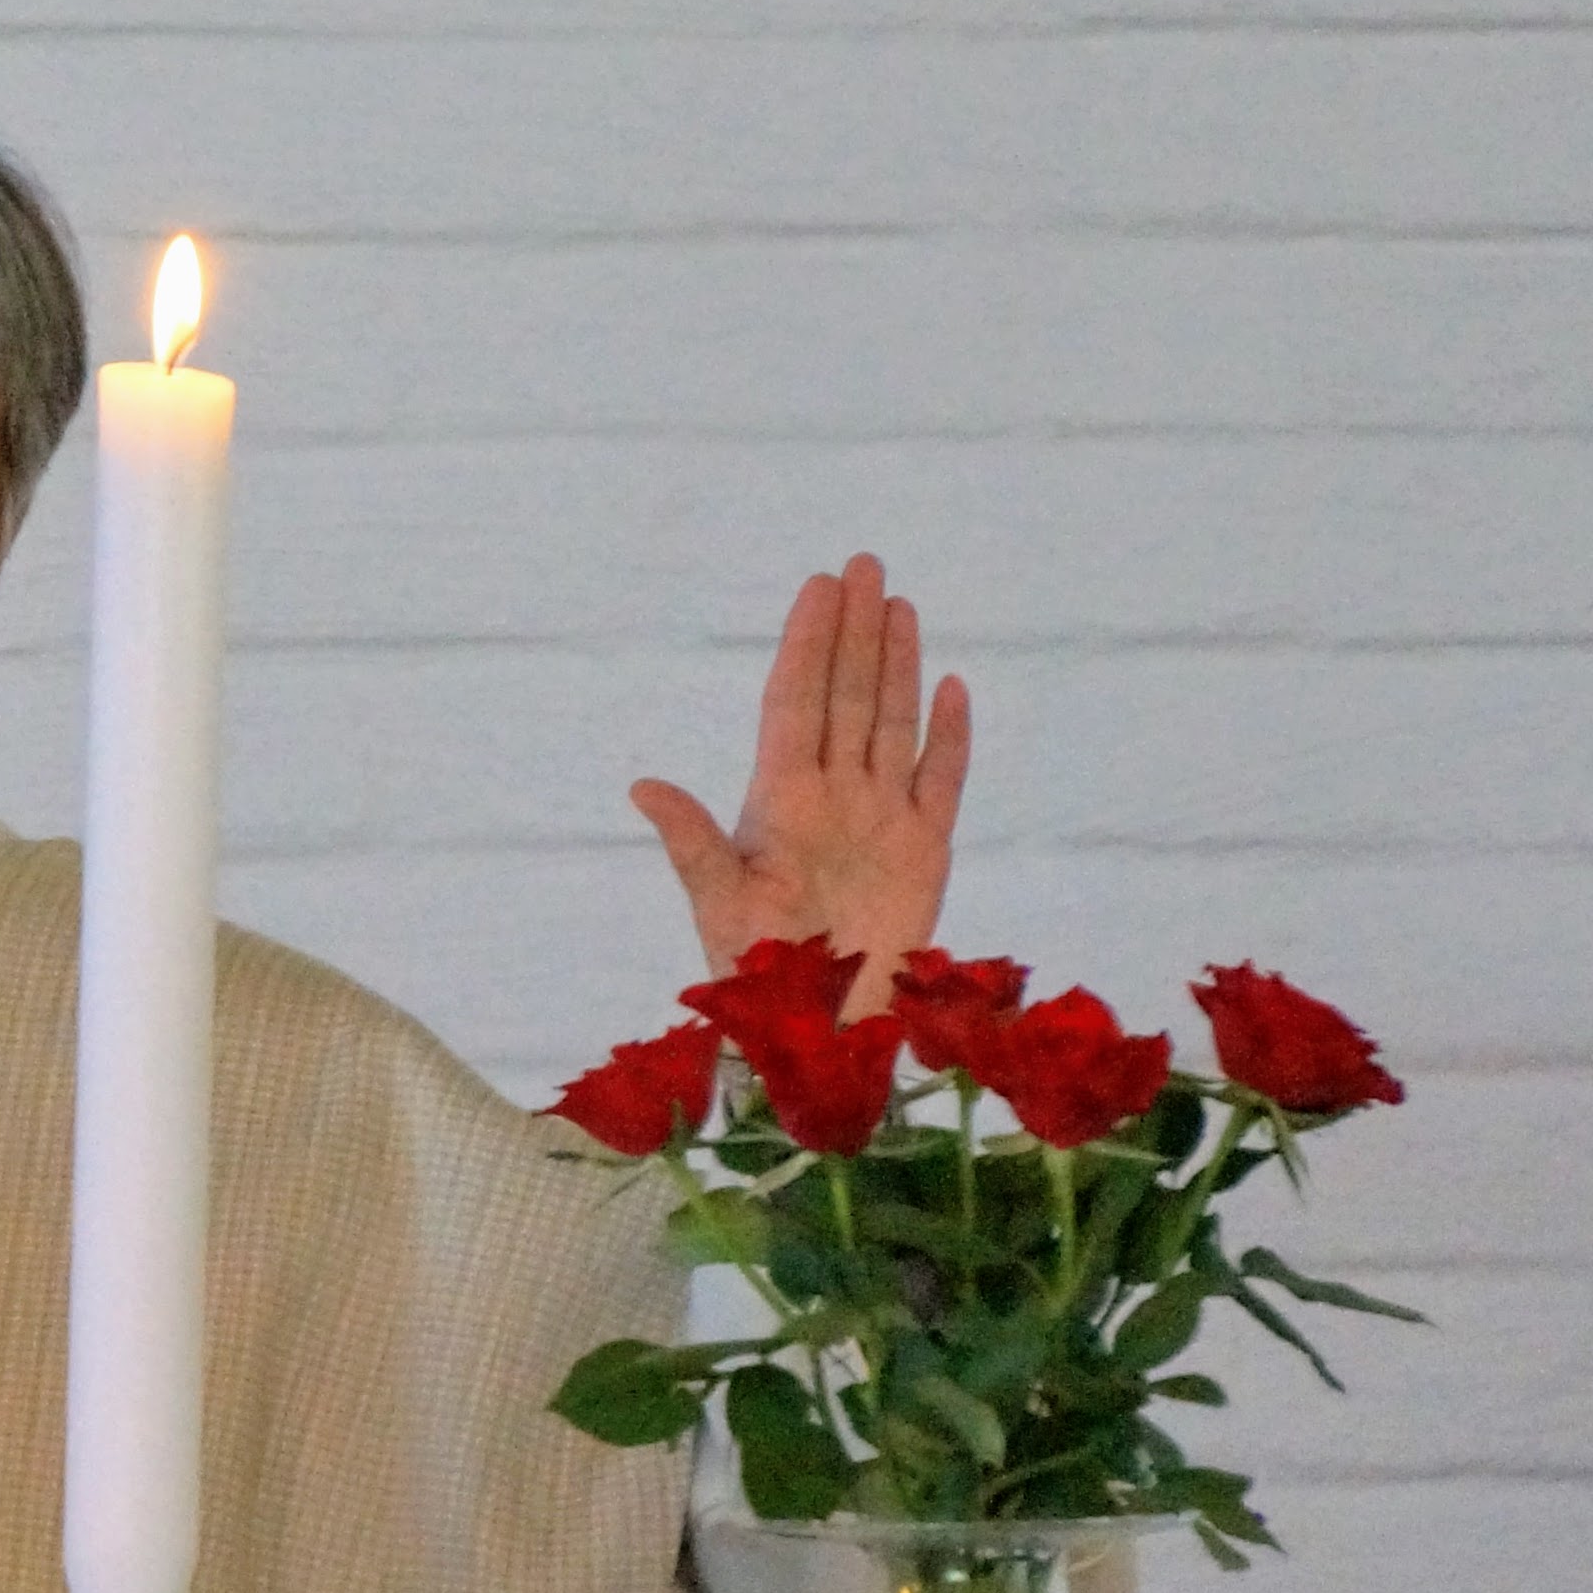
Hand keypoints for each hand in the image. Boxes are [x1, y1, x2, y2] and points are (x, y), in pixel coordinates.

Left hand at [629, 552, 969, 1013]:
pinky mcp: (924, 850)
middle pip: (845, 697)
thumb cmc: (758, 971)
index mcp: (781, 801)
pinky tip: (951, 688)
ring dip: (895, 665)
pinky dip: (948, 737)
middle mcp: (832, 798)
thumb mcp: (719, 903)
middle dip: (852, 632)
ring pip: (891, 723)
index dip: (806, 645)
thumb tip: (641, 784)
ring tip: (896, 605)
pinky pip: (940, 780)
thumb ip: (690, 842)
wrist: (820, 1027)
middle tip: (860, 565)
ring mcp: (880, 818)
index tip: (817, 586)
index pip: (795, 703)